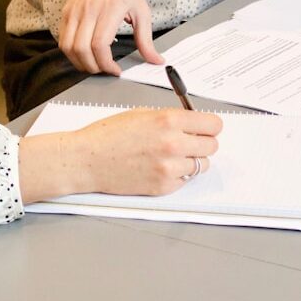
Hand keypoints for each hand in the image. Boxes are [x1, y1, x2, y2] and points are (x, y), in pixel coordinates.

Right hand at [18, 108, 222, 201]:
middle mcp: (174, 144)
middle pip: (212, 146)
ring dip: (192, 160)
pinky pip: (185, 180)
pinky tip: (159, 168)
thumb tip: (193, 123)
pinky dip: (178, 175)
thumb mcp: (143, 114)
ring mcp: (169, 168)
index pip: (214, 125)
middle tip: (189, 142)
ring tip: (172, 156)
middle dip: (202, 143)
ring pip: (202, 165)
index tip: (205, 128)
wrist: (87, 160)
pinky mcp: (163, 186)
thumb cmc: (108, 135)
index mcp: (169, 120)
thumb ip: (171, 118)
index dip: (209, 126)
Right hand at [58, 0, 164, 74]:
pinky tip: (84, 55)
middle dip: (93, 67)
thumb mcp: (141, 11)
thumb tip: (156, 60)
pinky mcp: (66, 13)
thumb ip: (146, 39)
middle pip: (82, 49)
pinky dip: (72, 53)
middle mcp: (89, 9)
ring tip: (94, 65)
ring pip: (68, 47)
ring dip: (80, 63)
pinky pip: (63, 40)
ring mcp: (75, 11)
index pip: (100, 44)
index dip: (106, 64)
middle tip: (104, 70)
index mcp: (110, 8)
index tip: (115, 70)